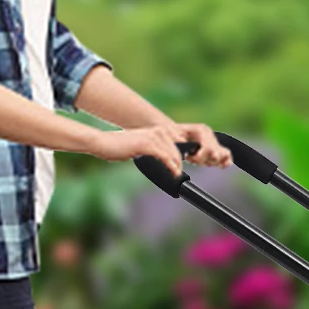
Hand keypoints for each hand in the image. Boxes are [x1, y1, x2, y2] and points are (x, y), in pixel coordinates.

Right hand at [88, 123, 230, 173]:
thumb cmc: (123, 149)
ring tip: (180, 177)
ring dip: (179, 167)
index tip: (205, 165)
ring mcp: (155, 136)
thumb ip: (161, 155)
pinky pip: (166, 157)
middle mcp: (161, 131)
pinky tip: (175, 175)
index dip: (198, 155)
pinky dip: (172, 167)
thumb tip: (174, 167)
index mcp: (163, 132)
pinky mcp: (148, 143)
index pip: (185, 144)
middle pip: (185, 149)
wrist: (104, 143)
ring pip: (176, 155)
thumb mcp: (146, 151)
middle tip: (197, 172)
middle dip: (195, 160)